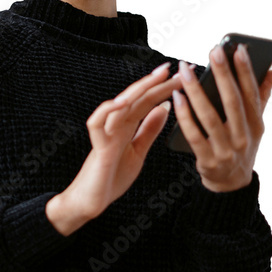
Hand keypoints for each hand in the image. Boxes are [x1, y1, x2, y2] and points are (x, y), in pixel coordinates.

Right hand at [46, 62, 183, 234]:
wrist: (91, 202)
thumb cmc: (111, 178)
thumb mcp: (138, 152)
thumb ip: (148, 130)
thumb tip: (164, 108)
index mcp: (126, 127)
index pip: (147, 102)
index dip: (163, 89)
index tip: (181, 77)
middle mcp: (115, 126)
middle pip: (136, 99)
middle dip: (154, 83)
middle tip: (173, 69)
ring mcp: (105, 135)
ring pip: (119, 105)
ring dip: (136, 90)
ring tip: (153, 79)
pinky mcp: (98, 148)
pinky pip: (97, 124)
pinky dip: (107, 110)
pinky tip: (122, 101)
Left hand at [171, 44, 271, 192]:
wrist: (231, 185)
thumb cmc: (242, 145)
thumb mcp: (256, 124)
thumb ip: (263, 95)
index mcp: (256, 124)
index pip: (251, 93)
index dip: (246, 71)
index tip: (238, 49)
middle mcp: (244, 136)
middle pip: (232, 101)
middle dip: (222, 74)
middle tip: (214, 50)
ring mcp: (226, 150)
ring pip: (209, 116)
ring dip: (196, 91)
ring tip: (185, 71)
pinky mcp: (208, 160)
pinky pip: (194, 135)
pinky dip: (184, 116)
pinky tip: (177, 97)